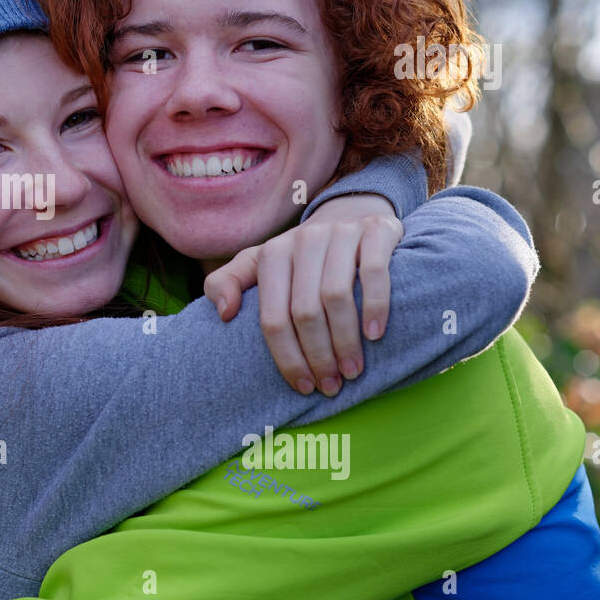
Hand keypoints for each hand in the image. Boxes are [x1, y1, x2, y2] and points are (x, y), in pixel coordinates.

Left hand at [204, 195, 403, 395]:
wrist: (350, 212)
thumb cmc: (300, 256)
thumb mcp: (258, 264)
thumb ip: (226, 283)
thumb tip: (224, 314)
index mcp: (272, 255)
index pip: (272, 316)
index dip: (286, 356)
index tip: (302, 386)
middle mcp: (304, 240)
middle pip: (305, 311)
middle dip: (318, 356)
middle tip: (331, 386)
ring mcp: (341, 233)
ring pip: (336, 295)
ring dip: (345, 341)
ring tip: (352, 371)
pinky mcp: (376, 230)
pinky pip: (374, 272)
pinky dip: (375, 307)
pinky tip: (374, 336)